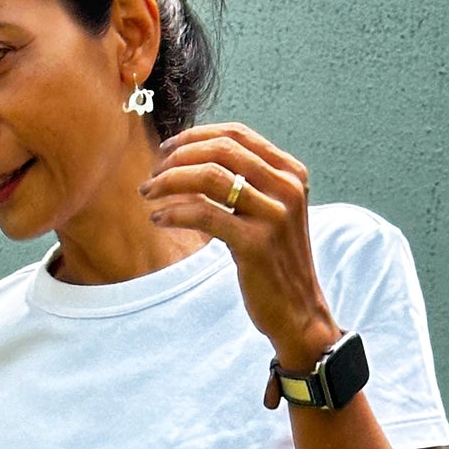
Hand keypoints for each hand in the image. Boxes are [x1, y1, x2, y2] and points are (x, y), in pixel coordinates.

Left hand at [139, 122, 339, 372]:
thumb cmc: (276, 265)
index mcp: (290, 173)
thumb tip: (199, 158)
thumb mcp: (272, 213)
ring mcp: (273, 215)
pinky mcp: (255, 244)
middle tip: (153, 174)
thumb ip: (251, 184)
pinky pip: (204, 215)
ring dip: (170, 181)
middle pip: (221, 150)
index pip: (236, 135)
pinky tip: (159, 219)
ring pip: (209, 178)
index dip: (196, 136)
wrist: (299, 313)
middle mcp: (286, 188)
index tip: (168, 149)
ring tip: (149, 194)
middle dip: (179, 157)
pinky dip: (175, 213)